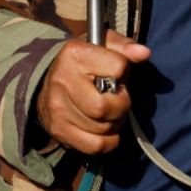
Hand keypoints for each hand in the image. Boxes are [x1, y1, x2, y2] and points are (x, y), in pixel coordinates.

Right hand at [36, 31, 151, 153]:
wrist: (46, 80)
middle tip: (116, 98)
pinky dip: (108, 141)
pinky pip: (96, 146)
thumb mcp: (102, 44)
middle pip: (106, 106)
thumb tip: (144, 53)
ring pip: (103, 128)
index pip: (118, 67)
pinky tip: (105, 129)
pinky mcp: (59, 130)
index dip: (123, 71)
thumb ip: (124, 46)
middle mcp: (62, 81)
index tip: (115, 73)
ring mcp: (58, 109)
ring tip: (109, 112)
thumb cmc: (82, 62)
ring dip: (115, 123)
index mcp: (75, 54)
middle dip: (121, 104)